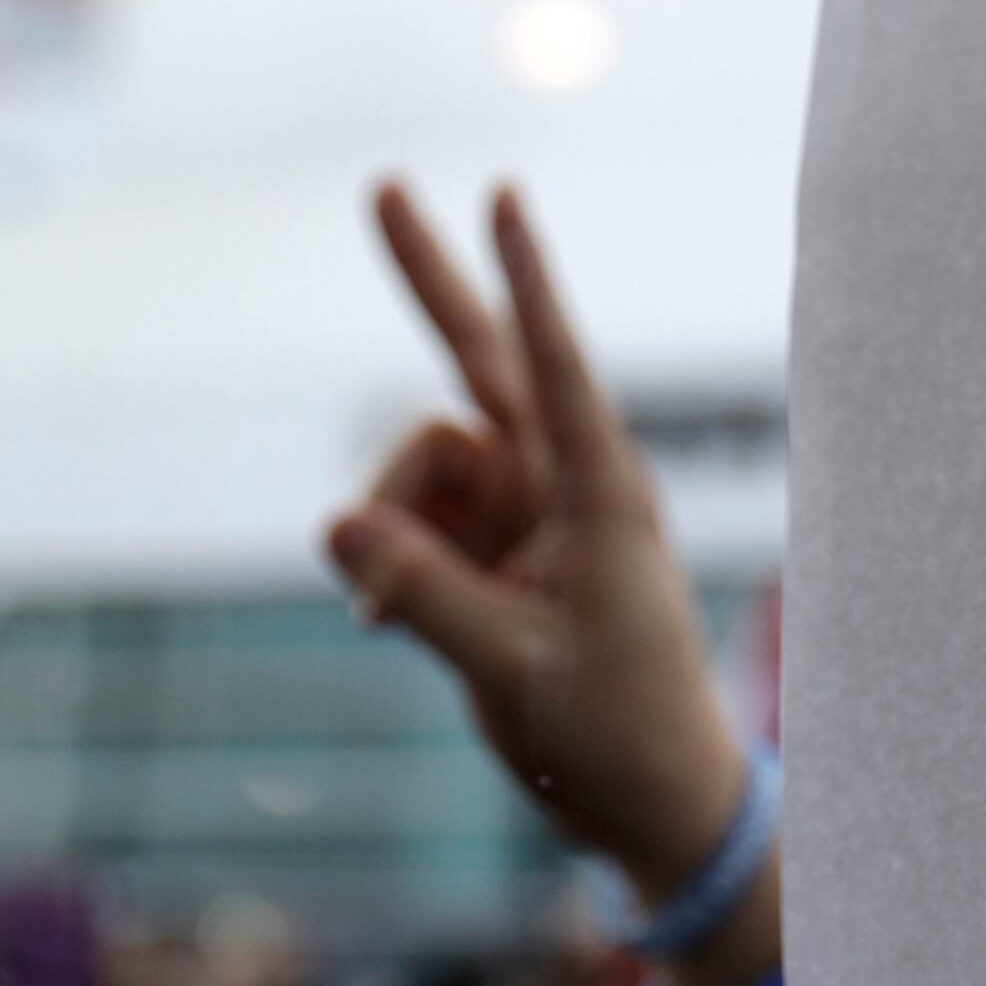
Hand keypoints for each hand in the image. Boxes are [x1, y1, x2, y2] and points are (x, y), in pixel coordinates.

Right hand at [327, 181, 775, 985]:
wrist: (647, 800)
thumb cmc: (613, 730)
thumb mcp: (513, 669)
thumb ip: (423, 596)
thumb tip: (337, 522)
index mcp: (602, 493)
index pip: (554, 368)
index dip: (524, 282)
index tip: (504, 197)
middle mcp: (560, 482)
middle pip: (482, 359)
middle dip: (431, 279)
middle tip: (383, 185)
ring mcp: (518, 512)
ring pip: (418, 461)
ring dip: (384, 520)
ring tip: (383, 614)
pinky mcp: (483, 549)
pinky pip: (403, 521)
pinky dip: (379, 562)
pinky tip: (381, 624)